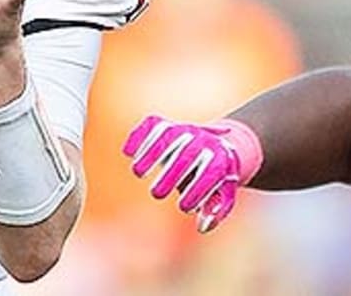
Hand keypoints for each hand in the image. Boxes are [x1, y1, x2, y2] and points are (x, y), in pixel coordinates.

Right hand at [122, 115, 241, 232]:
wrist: (220, 144)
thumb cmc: (217, 178)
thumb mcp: (223, 194)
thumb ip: (214, 211)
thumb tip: (202, 227)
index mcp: (221, 158)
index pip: (210, 172)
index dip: (196, 189)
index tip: (184, 207)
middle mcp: (204, 139)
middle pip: (186, 154)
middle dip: (169, 174)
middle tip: (156, 193)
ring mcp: (185, 129)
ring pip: (166, 135)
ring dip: (149, 152)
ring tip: (137, 172)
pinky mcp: (168, 124)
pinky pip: (152, 125)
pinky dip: (138, 135)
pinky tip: (127, 152)